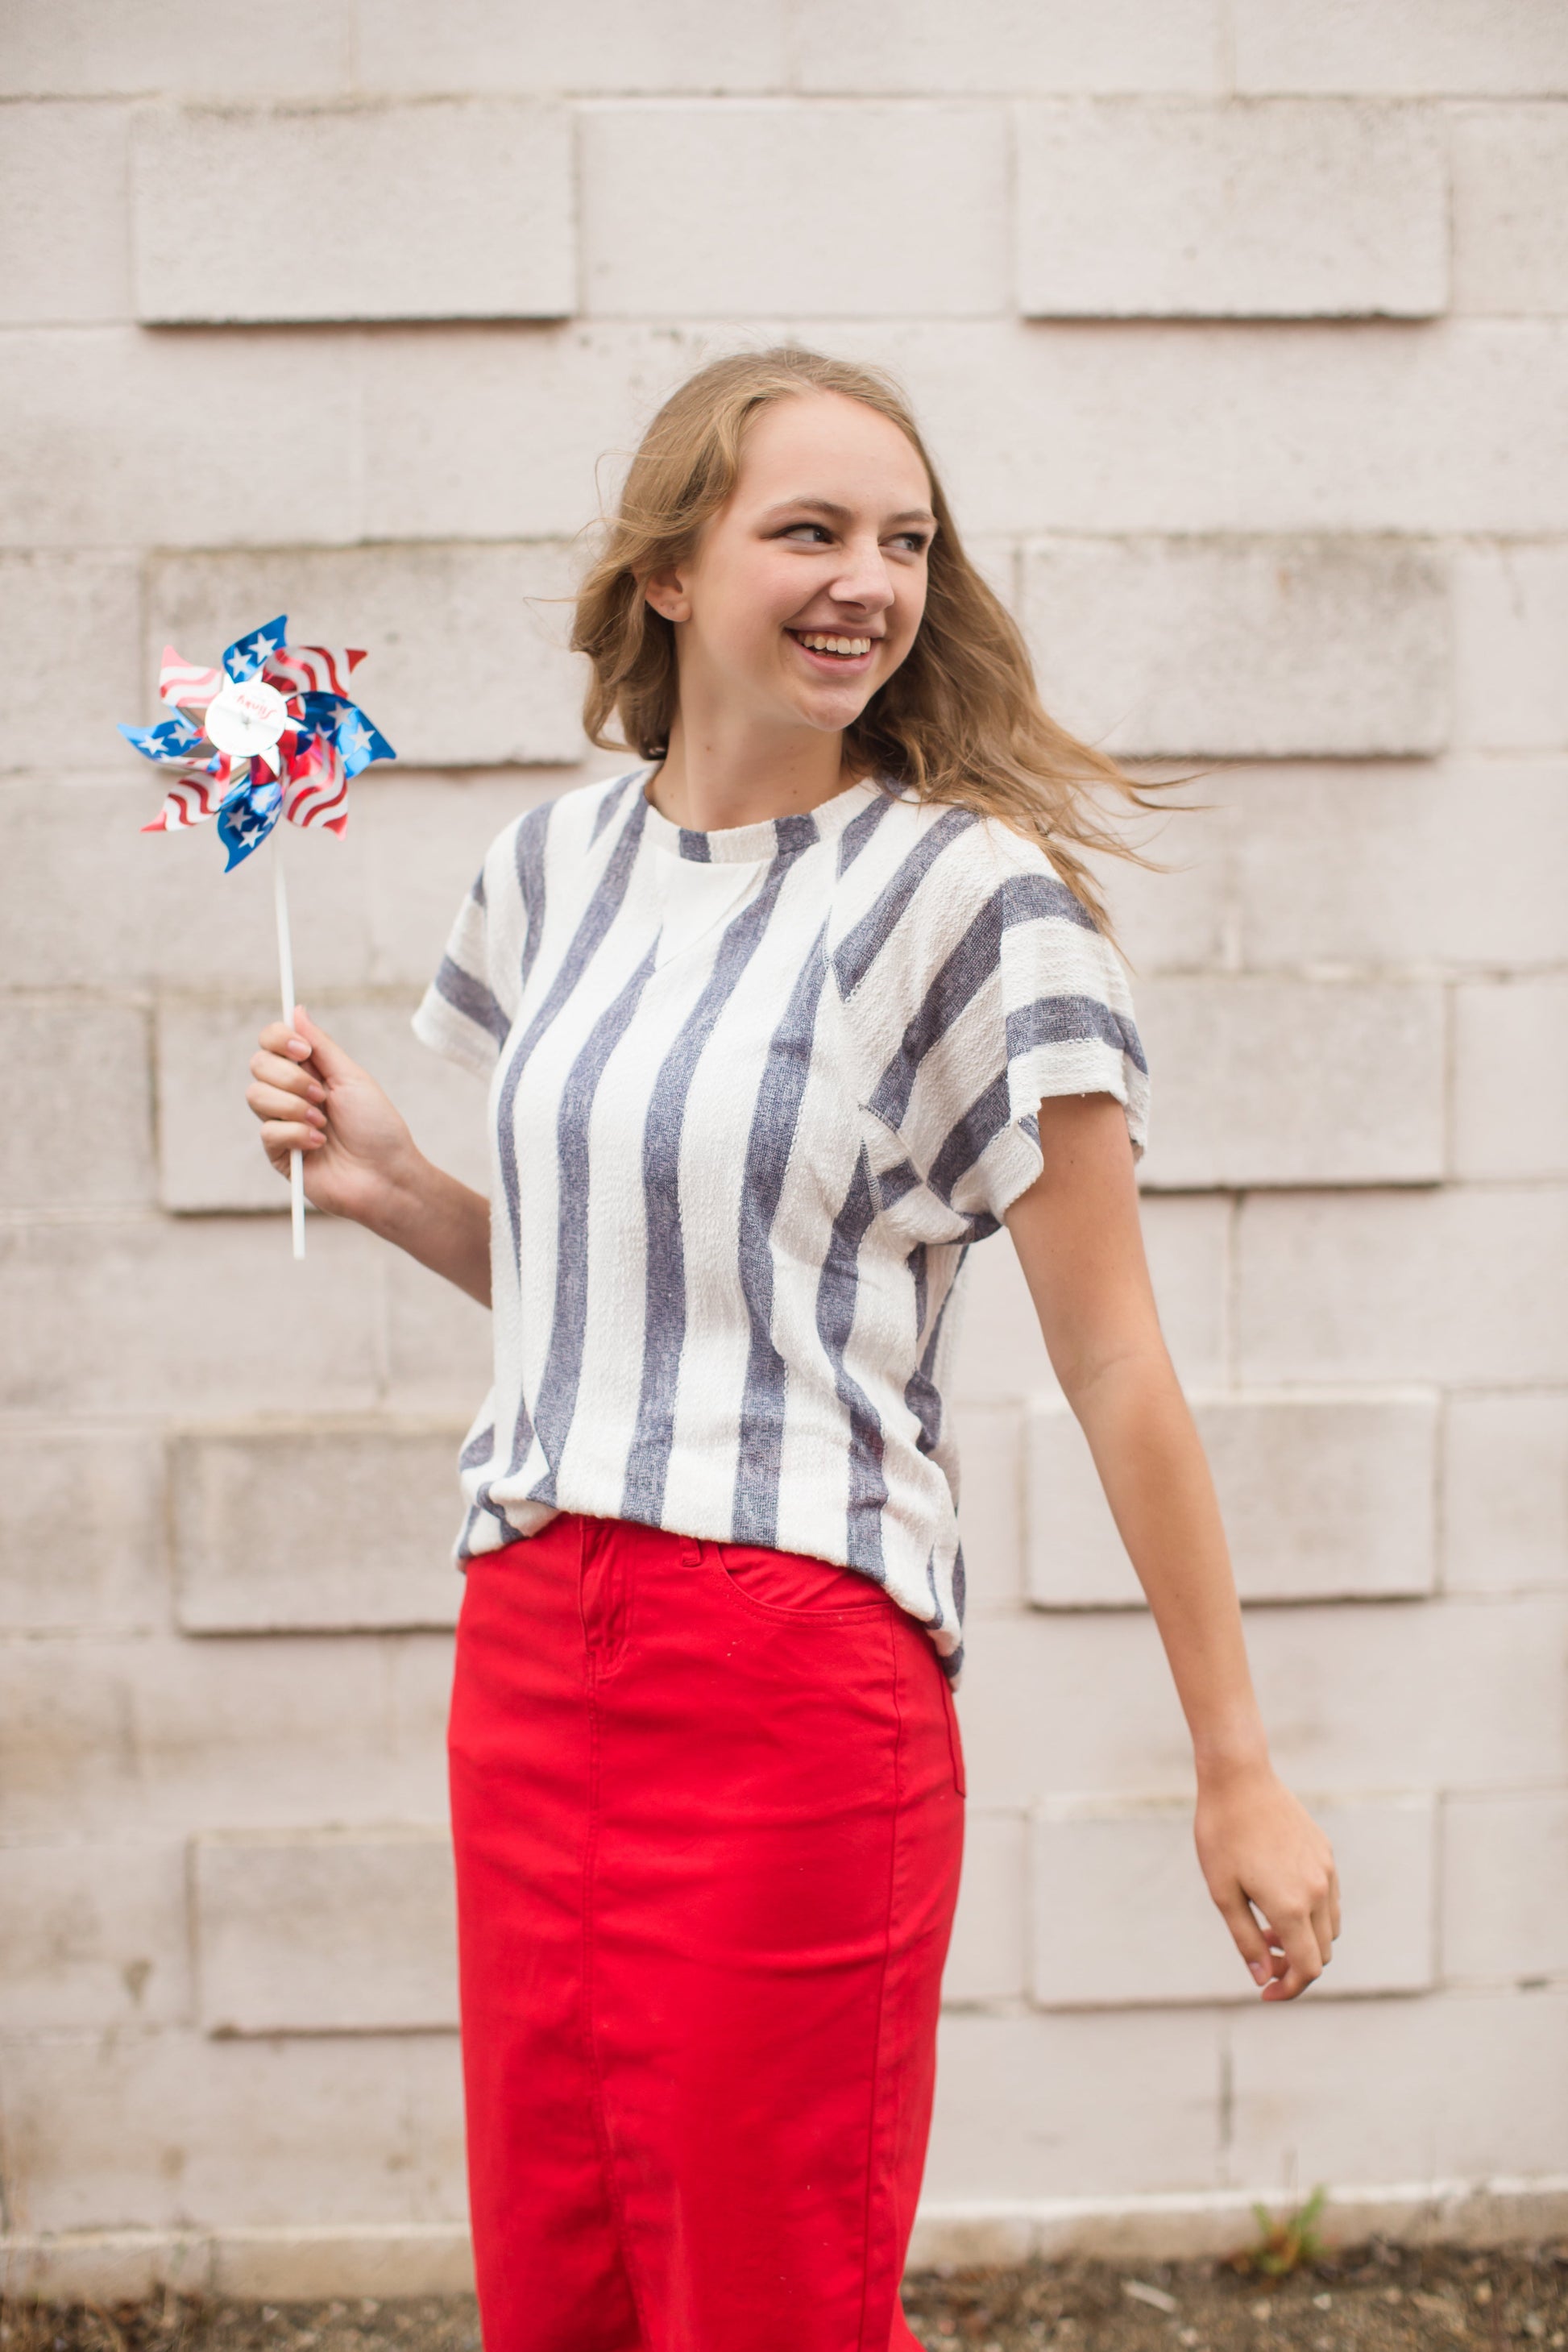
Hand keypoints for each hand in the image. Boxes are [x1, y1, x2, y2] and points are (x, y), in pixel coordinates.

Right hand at [246, 1004, 420, 1227]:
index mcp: (310, 1072)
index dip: (279, 1039)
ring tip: (323, 1123)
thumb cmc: (378, 1128)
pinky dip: (297, 1134)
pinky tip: (319, 1144)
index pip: (272, 1042)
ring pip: (256, 1095)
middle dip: (291, 1077)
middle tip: (322, 1096)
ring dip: (294, 1106)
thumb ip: (321, 1046)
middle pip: (258, 1064)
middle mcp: (291, 1094)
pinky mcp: (278, 1153)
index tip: (304, 1050)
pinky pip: (268, 1130)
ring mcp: (282, 1123)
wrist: (386, 1176)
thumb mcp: (352, 1078)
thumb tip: (297, 1010)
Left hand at [1194, 1763, 1339, 2000]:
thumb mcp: (1223, 1893)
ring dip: (1305, 1940)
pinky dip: (1312, 1914)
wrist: (1239, 1778)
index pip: (1307, 1968)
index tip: (1265, 1992)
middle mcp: (1318, 1892)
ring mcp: (1326, 1871)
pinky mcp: (1326, 1853)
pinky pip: (1329, 1898)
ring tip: (1266, 1926)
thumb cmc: (1222, 1834)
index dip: (1289, 1989)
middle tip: (1261, 1956)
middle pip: (1322, 1953)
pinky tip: (1279, 1897)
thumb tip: (1263, 1977)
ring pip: (1331, 1927)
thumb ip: (1246, 1940)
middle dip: (1294, 1966)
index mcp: (1292, 1906)